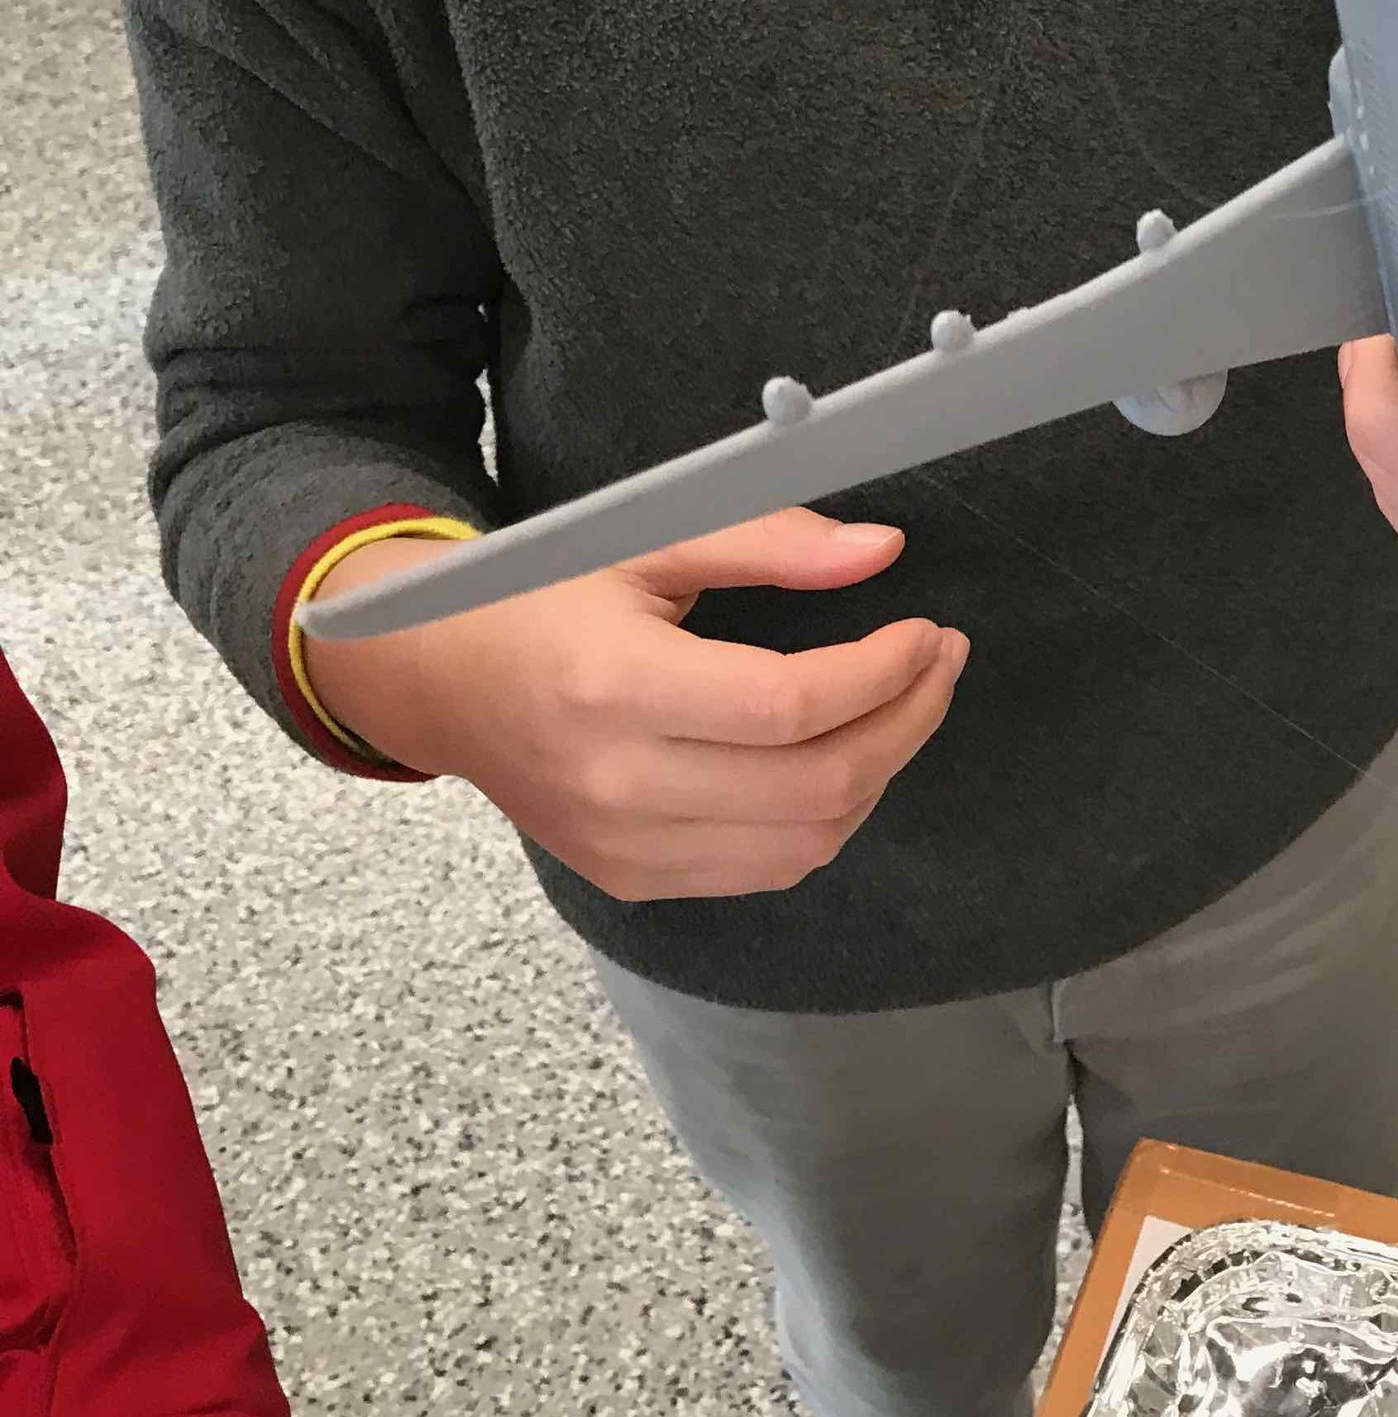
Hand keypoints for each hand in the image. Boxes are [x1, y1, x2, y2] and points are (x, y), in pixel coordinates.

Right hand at [302, 510, 966, 900]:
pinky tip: (840, 756)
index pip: (791, 706)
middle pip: (817, 785)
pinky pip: (763, 870)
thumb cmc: (540, 596)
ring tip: (903, 704)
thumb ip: (768, 540)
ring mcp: (624, 846)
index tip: (926, 631)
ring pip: (804, 842)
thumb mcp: (645, 539)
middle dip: (906, 721)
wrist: (440, 680)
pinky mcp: (631, 877)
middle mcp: (621, 783)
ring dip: (878, 772)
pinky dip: (824, 819)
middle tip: (938, 662)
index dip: (884, 671)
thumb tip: (881, 552)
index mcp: (618, 687)